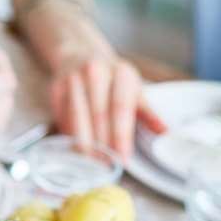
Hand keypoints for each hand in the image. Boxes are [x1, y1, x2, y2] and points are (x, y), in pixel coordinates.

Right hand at [48, 56, 166, 159]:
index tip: (123, 158)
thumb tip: (165, 133)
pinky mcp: (56, 87)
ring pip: (77, 118)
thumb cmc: (112, 79)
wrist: (80, 54)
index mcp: (121, 72)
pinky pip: (62, 117)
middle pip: (98, 114)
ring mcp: (73, 78)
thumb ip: (147, 113)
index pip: (121, 108)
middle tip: (106, 165)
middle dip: (102, 144)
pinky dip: (69, 136)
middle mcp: (96, 71)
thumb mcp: (133, 89)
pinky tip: (76, 150)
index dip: (121, 136)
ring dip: (84, 143)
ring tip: (91, 163)